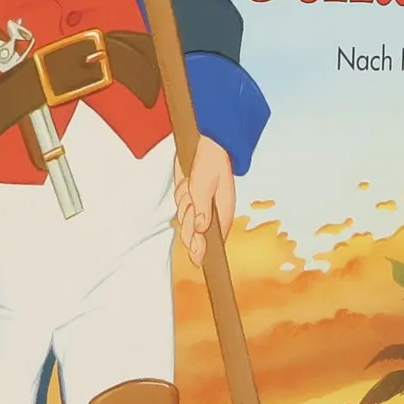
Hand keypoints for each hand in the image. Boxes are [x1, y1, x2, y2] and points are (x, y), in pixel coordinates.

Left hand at [175, 136, 236, 267]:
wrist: (207, 142)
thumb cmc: (212, 161)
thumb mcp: (205, 184)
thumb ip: (202, 208)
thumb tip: (199, 230)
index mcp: (223, 212)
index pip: (214, 239)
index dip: (204, 250)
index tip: (196, 261)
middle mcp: (213, 212)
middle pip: (194, 232)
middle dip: (187, 219)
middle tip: (190, 201)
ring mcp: (201, 206)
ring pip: (185, 218)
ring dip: (184, 202)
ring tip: (190, 185)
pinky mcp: (191, 198)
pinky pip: (180, 204)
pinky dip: (180, 194)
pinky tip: (186, 182)